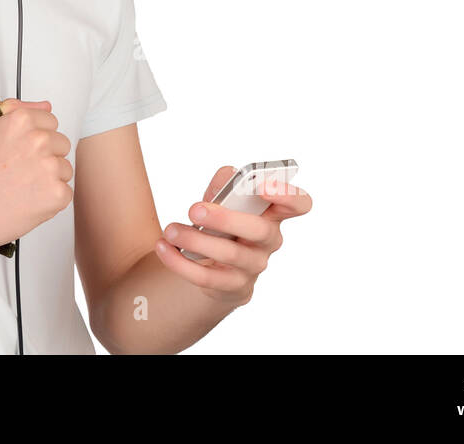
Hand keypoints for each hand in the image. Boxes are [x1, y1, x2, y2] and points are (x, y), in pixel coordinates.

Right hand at [0, 98, 72, 253]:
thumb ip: (12, 109)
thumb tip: (45, 105)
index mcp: (21, 120)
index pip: (50, 121)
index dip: (36, 137)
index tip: (22, 150)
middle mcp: (38, 140)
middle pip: (61, 144)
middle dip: (46, 156)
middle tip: (21, 171)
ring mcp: (50, 167)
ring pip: (65, 168)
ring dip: (49, 178)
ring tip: (23, 186)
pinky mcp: (57, 193)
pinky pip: (65, 192)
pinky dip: (51, 199)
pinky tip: (29, 200)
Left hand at [153, 165, 312, 305]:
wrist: (213, 266)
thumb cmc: (223, 225)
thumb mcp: (224, 201)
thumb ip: (226, 185)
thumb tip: (227, 175)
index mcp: (272, 214)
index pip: (299, 204)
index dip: (287, 194)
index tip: (262, 186)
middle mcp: (268, 241)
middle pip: (259, 230)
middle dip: (226, 218)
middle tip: (194, 209)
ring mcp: (253, 266)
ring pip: (230, 254)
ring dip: (196, 240)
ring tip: (171, 230)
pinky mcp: (232, 287)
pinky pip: (207, 278)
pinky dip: (180, 262)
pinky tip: (164, 248)